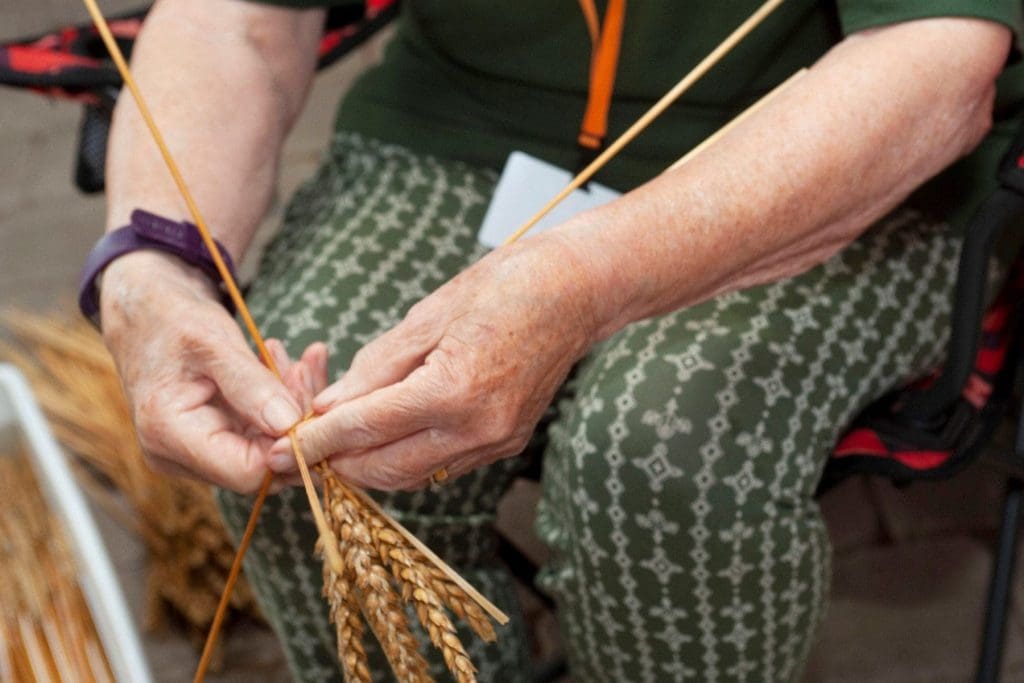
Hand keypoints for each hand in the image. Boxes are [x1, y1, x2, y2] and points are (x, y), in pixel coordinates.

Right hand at [100, 251, 324, 492]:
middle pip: (262, 465)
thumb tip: (289, 425)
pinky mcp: (209, 443)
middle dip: (296, 422)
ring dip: (290, 409)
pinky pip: (257, 437)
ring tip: (296, 364)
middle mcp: (177, 457)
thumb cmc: (171, 319)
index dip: (290, 445)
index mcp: (168, 434)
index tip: (312, 401)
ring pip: (266, 451)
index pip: (248, 472)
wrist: (144, 312)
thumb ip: (250, 385)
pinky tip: (284, 370)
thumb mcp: (213, 341)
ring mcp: (192, 454)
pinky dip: (278, 407)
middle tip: (305, 370)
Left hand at [267, 234, 601, 489]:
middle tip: (305, 448)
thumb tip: (329, 407)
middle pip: (386, 469)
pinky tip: (389, 432)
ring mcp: (496, 441)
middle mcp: (477, 428)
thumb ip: (375, 368)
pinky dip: (407, 456)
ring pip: (414, 476)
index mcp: (454, 390)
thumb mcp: (427, 315)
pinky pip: (443, 465)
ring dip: (371, 465)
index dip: (316, 442)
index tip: (281, 450)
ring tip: (340, 440)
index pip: (366, 429)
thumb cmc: (503, 287)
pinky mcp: (507, 442)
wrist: (576, 291)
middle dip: (338, 463)